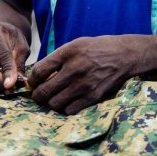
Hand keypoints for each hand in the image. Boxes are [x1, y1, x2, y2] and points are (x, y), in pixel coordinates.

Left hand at [28, 35, 143, 114]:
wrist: (125, 55)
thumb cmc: (97, 48)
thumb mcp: (75, 45)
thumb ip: (57, 58)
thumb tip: (37, 75)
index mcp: (67, 53)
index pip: (39, 72)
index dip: (31, 80)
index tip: (34, 82)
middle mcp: (74, 69)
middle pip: (44, 91)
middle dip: (38, 95)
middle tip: (40, 94)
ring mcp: (84, 84)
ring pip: (54, 104)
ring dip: (51, 103)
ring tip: (55, 97)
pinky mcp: (93, 96)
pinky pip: (70, 110)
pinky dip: (66, 108)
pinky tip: (69, 101)